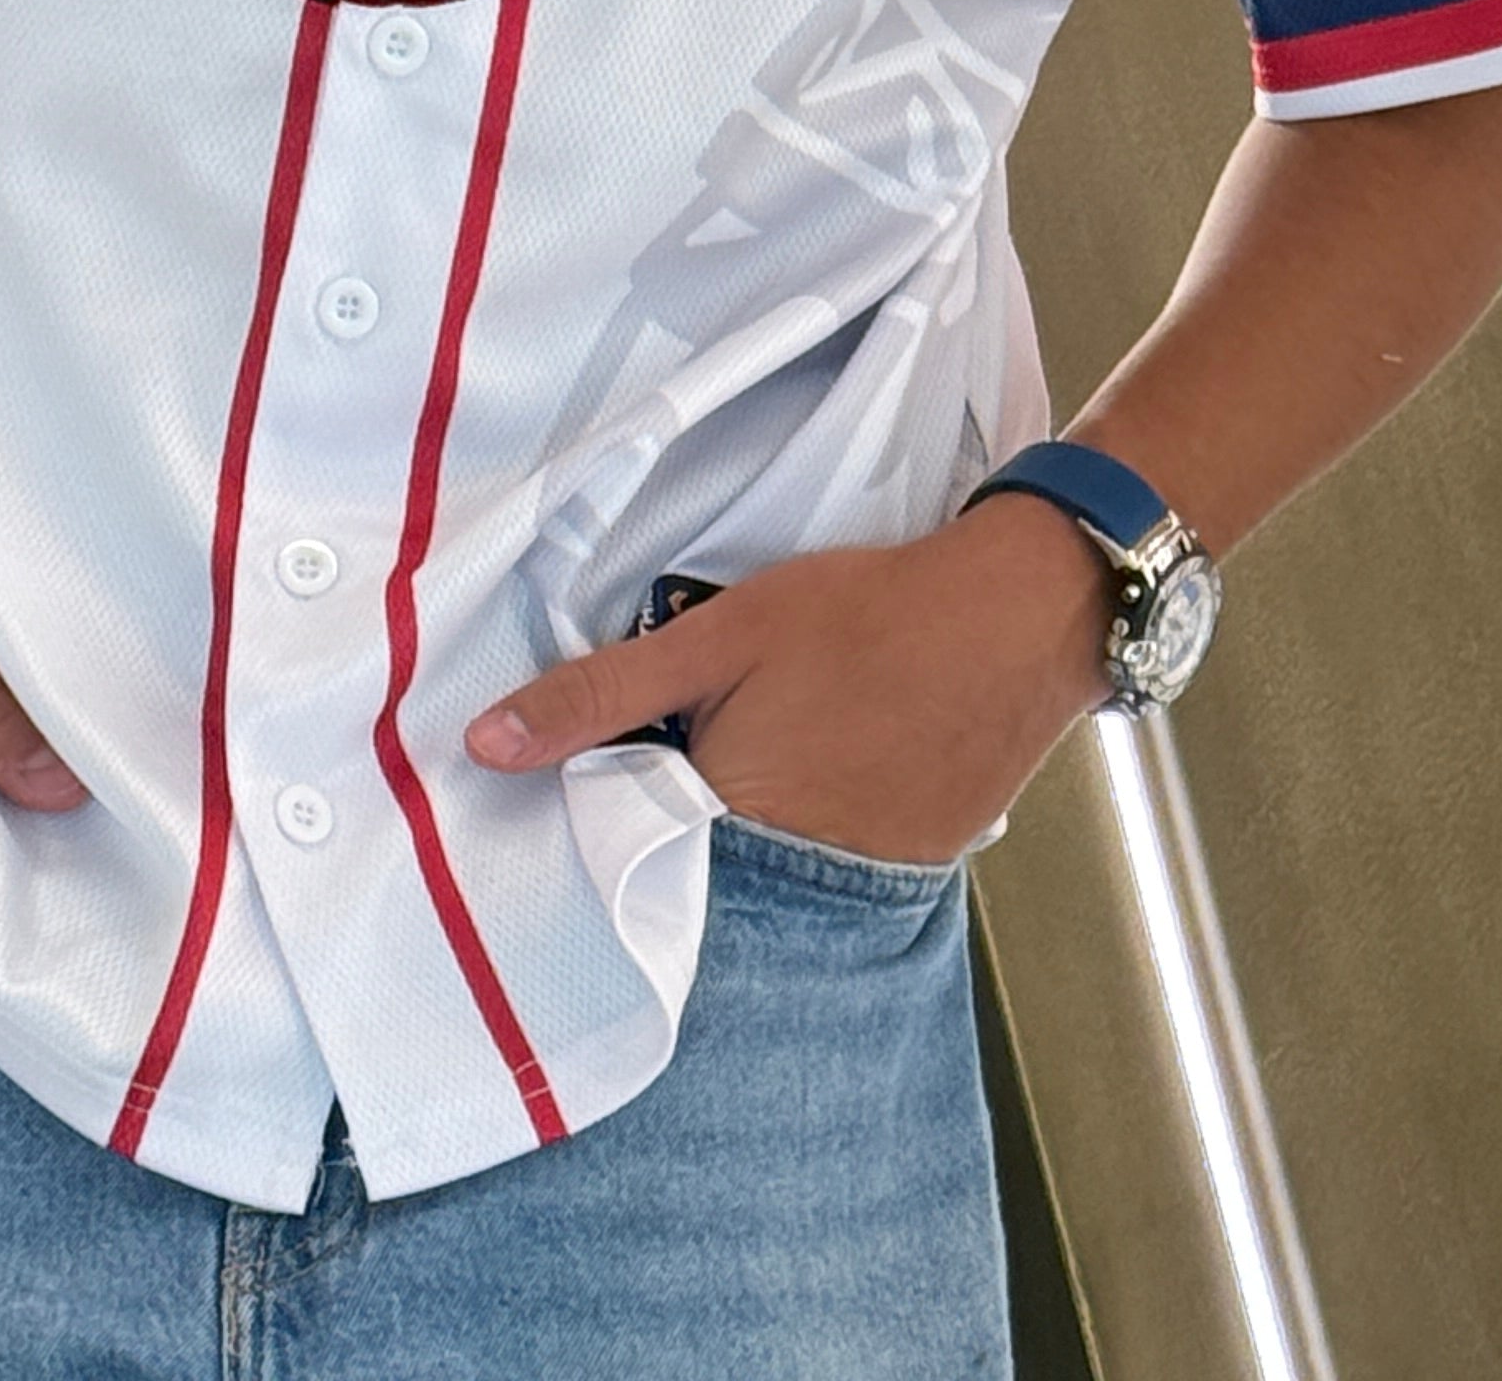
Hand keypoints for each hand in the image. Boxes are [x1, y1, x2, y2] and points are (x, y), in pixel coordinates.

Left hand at [464, 497, 1111, 865]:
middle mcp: (789, 880)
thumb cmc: (866, 612)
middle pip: (699, 877)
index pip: (627, 854)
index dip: (604, 818)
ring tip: (783, 752)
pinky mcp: (916, 876)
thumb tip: (483, 745)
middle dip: (679, 829)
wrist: (1018, 617)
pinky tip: (840, 766)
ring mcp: (863, 888)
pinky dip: (824, 834)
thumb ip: (601, 692)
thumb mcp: (718, 634)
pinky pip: (840, 877)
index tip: (587, 790)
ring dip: (756, 836)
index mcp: (725, 818)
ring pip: (770, 879)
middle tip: (703, 753)